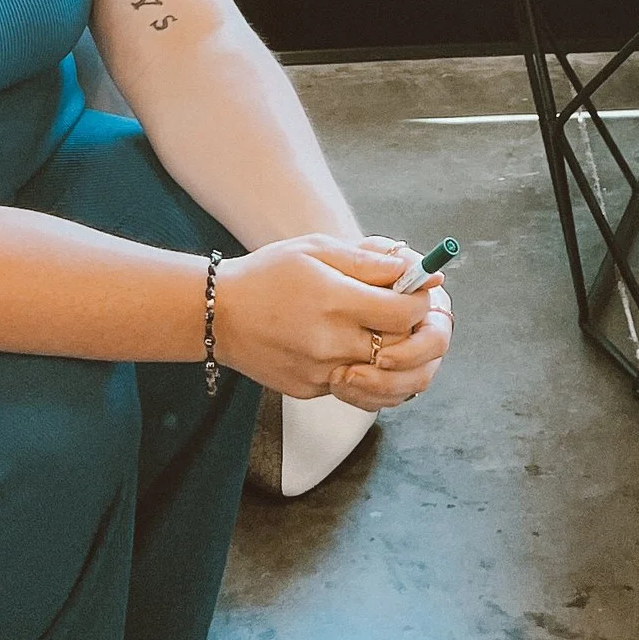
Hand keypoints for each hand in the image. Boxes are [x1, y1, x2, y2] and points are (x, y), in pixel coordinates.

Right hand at [216, 235, 454, 410]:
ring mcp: (320, 372)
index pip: (404, 313)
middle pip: (400, 347)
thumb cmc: (268, 274)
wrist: (219, 315)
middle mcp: (331, 342)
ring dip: (392, 356)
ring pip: (383, 376)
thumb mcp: (317, 250)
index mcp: (336, 301)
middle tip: (398, 312)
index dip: (419, 302)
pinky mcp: (310, 390)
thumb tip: (417, 269)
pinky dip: (362, 370)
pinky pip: (353, 387)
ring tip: (379, 331)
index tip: (416, 292)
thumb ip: (369, 262)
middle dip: (410, 330)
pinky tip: (348, 346)